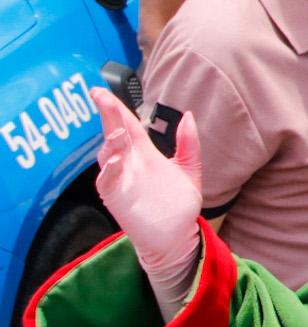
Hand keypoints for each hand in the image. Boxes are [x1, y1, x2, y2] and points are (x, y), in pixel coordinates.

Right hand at [92, 89, 203, 281]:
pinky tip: (116, 159)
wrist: (176, 236)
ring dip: (111, 140)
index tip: (103, 90)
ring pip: (108, 155)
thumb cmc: (178, 205)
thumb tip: (188, 115)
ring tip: (118, 128)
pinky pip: (107, 181)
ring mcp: (121, 179)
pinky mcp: (116, 198)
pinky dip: (110, 169)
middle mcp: (129, 163)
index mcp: (144, 154)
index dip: (117, 108)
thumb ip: (189, 144)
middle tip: (99, 95)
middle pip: (114, 133)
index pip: (128, 124)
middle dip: (106, 114)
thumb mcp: (189, 169)